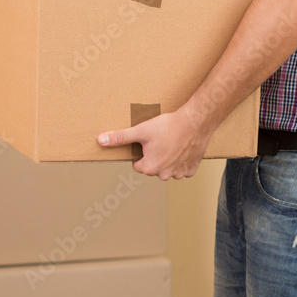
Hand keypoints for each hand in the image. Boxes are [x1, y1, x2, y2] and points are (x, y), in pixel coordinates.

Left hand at [97, 105, 214, 180]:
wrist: (195, 122)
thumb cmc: (168, 126)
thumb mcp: (141, 131)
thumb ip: (120, 138)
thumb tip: (101, 140)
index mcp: (149, 168)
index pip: (138, 164)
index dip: (142, 151)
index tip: (149, 141)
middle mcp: (164, 175)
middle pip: (153, 166)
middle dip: (155, 155)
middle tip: (161, 140)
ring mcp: (179, 174)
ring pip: (168, 167)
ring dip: (169, 158)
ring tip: (172, 143)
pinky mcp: (191, 170)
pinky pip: (182, 168)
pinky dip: (182, 160)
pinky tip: (182, 148)